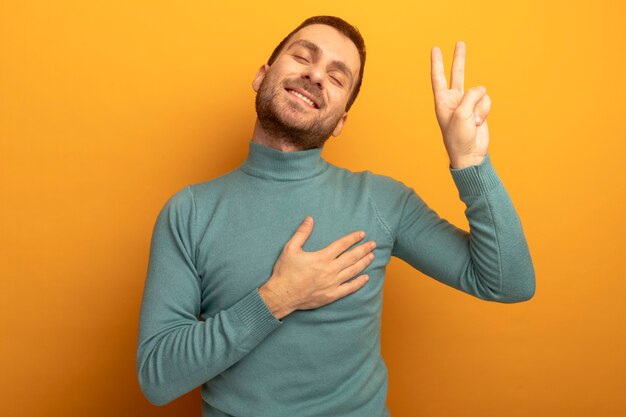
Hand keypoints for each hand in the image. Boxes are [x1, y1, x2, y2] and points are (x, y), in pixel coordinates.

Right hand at [259, 216, 375, 319]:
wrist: (282, 295)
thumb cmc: (285, 272)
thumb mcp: (290, 248)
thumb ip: (301, 233)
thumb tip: (309, 219)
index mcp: (322, 257)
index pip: (342, 245)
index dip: (353, 238)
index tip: (362, 234)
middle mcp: (330, 270)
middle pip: (352, 257)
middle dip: (364, 249)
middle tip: (373, 244)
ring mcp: (332, 283)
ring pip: (353, 271)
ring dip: (364, 263)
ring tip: (372, 256)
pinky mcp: (331, 295)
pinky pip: (349, 288)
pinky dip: (359, 283)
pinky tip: (366, 278)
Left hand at [431, 41, 490, 168]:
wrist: (470, 154)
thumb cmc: (459, 137)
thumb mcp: (461, 114)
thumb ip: (470, 97)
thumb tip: (481, 89)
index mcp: (442, 101)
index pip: (438, 77)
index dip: (437, 63)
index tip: (435, 49)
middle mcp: (454, 100)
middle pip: (457, 74)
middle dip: (459, 59)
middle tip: (460, 43)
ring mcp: (467, 104)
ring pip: (479, 91)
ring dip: (479, 106)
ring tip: (473, 121)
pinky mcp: (479, 109)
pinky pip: (486, 101)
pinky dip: (485, 111)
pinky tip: (479, 123)